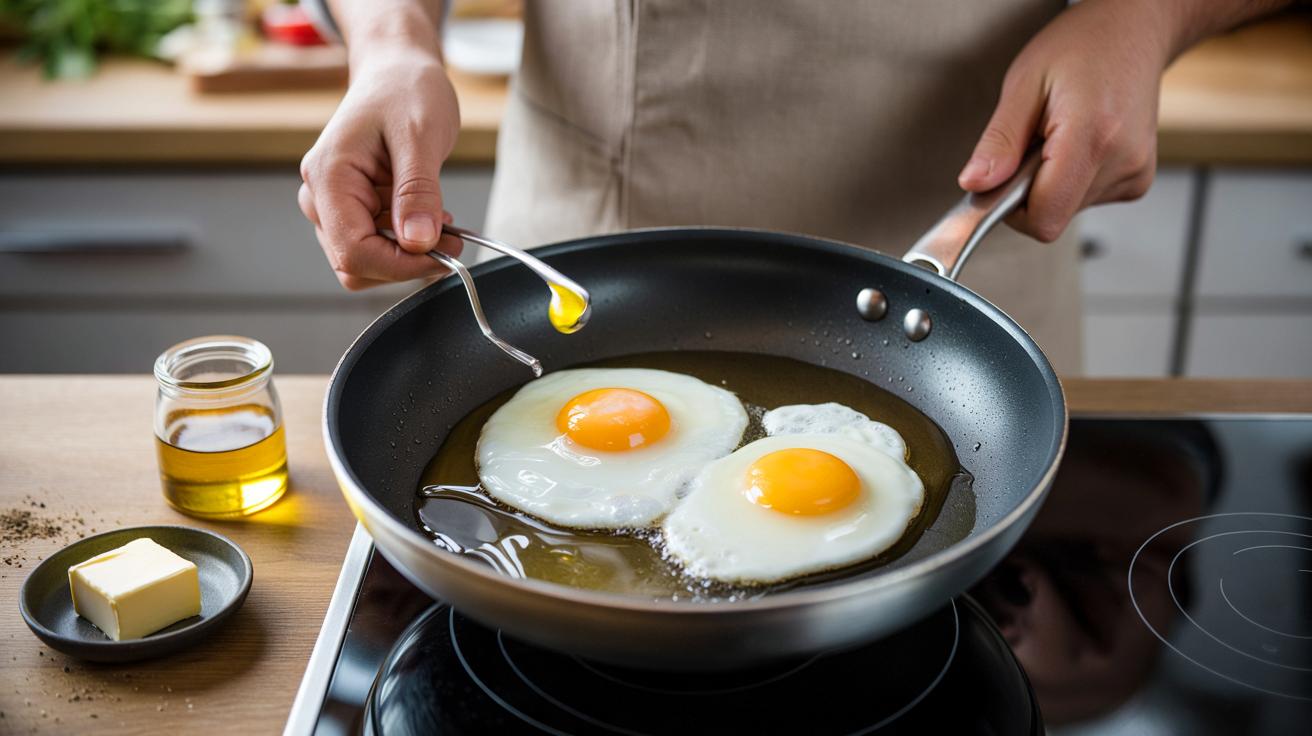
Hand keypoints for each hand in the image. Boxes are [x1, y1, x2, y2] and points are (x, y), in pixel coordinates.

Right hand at [298, 47, 463, 289]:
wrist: (397, 70)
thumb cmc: (405, 89)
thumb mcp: (421, 136)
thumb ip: (418, 192)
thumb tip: (419, 242)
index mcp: (328, 176)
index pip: (354, 251)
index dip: (402, 265)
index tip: (446, 254)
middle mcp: (319, 195)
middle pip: (355, 263)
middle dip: (406, 260)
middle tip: (450, 236)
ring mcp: (332, 204)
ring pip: (365, 261)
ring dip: (406, 252)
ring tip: (436, 215)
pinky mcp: (351, 208)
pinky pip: (374, 245)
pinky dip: (405, 241)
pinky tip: (424, 213)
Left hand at [958, 0, 1171, 241]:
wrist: (1132, 31)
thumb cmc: (1081, 46)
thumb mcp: (1024, 84)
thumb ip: (999, 142)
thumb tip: (975, 184)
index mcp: (1092, 136)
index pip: (1045, 217)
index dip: (1012, 208)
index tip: (1002, 180)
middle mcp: (1122, 161)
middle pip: (1054, 215)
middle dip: (1029, 190)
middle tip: (1032, 142)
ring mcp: (1135, 173)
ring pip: (1068, 209)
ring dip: (1050, 182)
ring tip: (1058, 135)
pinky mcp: (1138, 180)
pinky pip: (1086, 199)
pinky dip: (1071, 179)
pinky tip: (1077, 142)